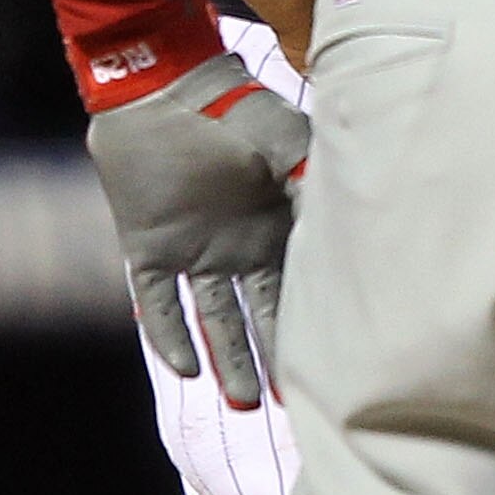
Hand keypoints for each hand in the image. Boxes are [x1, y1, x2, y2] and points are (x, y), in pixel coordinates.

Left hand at [87, 50, 307, 406]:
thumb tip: (344, 228)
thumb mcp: (289, 142)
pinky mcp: (150, 249)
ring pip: (216, 319)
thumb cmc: (238, 108)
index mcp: (278, 222)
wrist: (166, 90)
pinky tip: (184, 370)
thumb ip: (310, 183)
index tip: (339, 359)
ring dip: (230, 359)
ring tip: (246, 403)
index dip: (316, 321)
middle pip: (261, 314)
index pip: (299, 283)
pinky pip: (159, 303)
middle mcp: (240, 244)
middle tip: (295, 405)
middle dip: (276, 356)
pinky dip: (169, 336)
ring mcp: (195, 250)